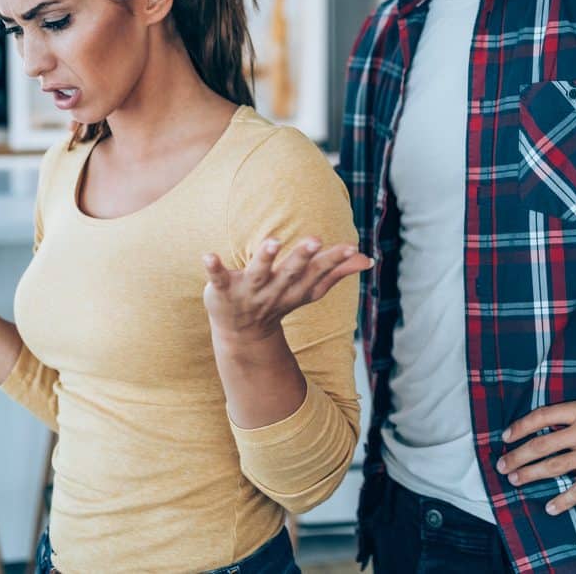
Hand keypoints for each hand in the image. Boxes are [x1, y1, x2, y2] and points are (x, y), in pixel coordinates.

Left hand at [201, 237, 371, 342]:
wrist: (241, 334)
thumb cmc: (278, 300)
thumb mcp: (308, 290)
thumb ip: (335, 271)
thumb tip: (368, 259)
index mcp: (295, 289)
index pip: (316, 274)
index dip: (333, 261)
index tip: (351, 246)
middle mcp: (274, 291)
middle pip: (290, 273)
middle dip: (301, 257)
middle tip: (315, 240)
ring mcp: (248, 293)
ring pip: (258, 274)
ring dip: (265, 259)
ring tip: (272, 242)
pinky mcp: (223, 292)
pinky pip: (218, 279)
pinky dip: (213, 268)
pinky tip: (208, 255)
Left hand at [496, 384, 575, 515]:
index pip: (542, 417)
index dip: (521, 427)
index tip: (506, 436)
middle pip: (540, 445)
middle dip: (517, 456)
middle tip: (502, 465)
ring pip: (552, 467)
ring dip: (530, 475)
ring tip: (514, 481)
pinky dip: (563, 500)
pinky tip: (551, 507)